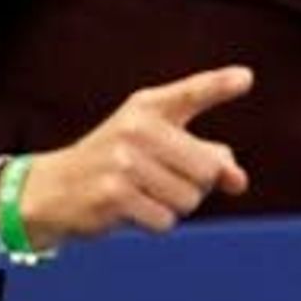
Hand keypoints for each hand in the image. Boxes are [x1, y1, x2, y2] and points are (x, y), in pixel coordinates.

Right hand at [10, 67, 254, 243]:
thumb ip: (206, 155)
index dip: (219, 86)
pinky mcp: (113, 194)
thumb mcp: (158, 147)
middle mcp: (136, 128)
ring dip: (175, 206)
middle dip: (198, 185)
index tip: (245, 78)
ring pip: (189, 199)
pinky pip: (165, 220)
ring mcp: (123, 161)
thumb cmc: (119, 164)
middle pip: (208, 169)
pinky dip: (155, 222)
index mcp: (148, 107)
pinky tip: (130, 209)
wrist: (55, 188)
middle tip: (164, 180)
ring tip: (143, 193)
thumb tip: (238, 180)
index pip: (191, 94)